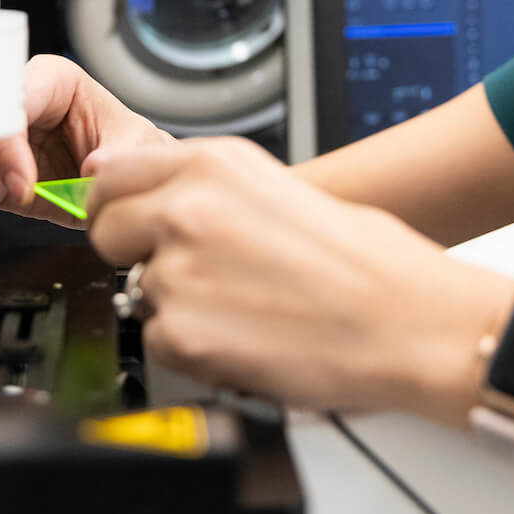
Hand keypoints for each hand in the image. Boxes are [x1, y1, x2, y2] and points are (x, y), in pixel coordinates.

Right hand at [0, 55, 174, 226]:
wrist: (127, 179)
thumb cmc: (129, 143)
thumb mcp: (138, 144)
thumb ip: (120, 152)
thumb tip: (94, 167)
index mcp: (53, 81)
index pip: (17, 101)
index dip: (12, 141)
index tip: (23, 182)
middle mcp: (20, 106)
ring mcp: (5, 142)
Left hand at [82, 137, 513, 421]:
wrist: (407, 322)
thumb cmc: (365, 261)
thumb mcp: (274, 187)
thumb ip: (194, 182)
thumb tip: (121, 175)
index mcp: (212, 164)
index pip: (111, 176)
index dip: (120, 205)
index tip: (133, 222)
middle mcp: (187, 209)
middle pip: (105, 230)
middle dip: (135, 253)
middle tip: (194, 271)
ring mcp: (179, 271)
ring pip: (136, 290)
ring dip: (176, 304)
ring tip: (244, 307)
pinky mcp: (182, 333)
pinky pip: (157, 341)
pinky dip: (192, 348)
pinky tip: (244, 338)